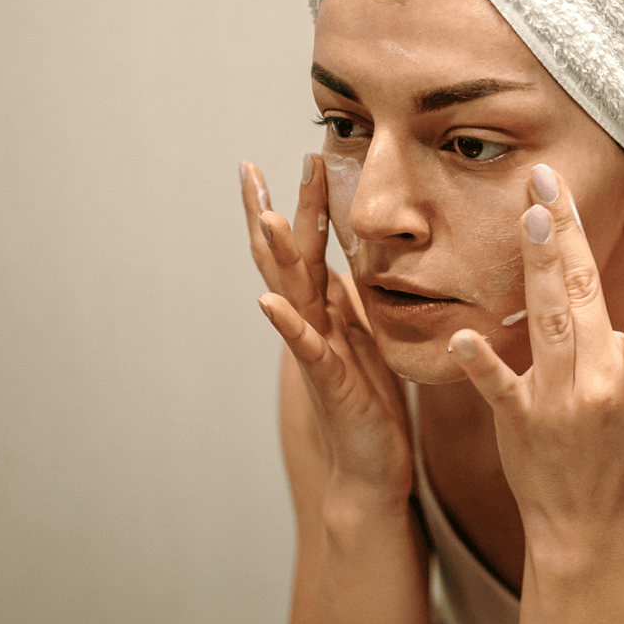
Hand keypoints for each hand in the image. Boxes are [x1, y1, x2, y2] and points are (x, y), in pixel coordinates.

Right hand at [240, 156, 411, 505]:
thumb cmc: (371, 404)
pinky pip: (304, 348)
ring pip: (290, 293)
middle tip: (253, 168)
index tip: (302, 157)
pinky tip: (267, 301)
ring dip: (274, 255)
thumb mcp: (369, 339)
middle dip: (273, 211)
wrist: (371, 466)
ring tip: (262, 217)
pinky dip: (287, 323)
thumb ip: (356, 302)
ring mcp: (316, 351)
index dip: (302, 205)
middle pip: (286, 259)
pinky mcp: (329, 381)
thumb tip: (353, 263)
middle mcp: (313, 324)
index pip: (308, 248)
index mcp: (328, 311)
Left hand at [447, 164, 623, 557]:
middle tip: (551, 180)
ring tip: (531, 215)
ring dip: (538, 267)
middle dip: (572, 234)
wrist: (585, 526)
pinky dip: (477, 364)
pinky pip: (495, 386)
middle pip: (586, 297)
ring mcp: (556, 403)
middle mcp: (601, 386)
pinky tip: (459, 335)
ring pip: (546, 322)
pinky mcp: (516, 419)